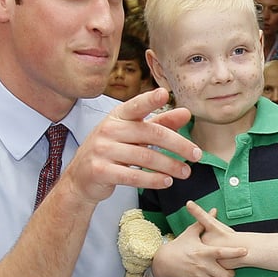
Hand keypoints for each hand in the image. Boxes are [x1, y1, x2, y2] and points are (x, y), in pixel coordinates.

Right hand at [63, 87, 200, 204]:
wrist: (81, 178)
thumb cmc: (111, 152)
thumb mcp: (132, 134)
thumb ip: (159, 123)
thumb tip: (185, 113)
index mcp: (117, 116)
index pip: (136, 105)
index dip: (149, 100)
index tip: (164, 94)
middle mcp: (109, 129)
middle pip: (151, 133)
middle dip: (178, 145)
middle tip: (196, 155)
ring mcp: (102, 150)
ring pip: (145, 156)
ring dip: (170, 166)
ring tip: (185, 172)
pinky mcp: (101, 171)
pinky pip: (133, 175)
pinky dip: (153, 179)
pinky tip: (166, 182)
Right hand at [154, 202, 246, 276]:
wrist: (165, 262)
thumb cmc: (179, 245)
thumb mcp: (190, 233)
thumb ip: (203, 222)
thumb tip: (214, 210)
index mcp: (203, 251)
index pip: (222, 252)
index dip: (234, 252)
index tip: (245, 251)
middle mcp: (203, 265)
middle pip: (225, 275)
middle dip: (231, 274)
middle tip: (231, 270)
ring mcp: (199, 276)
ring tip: (223, 275)